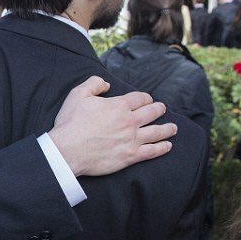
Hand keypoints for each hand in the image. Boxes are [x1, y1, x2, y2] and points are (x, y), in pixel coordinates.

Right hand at [48, 76, 175, 176]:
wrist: (67, 151)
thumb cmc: (71, 123)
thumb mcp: (78, 94)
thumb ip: (94, 83)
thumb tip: (106, 84)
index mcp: (119, 105)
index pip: (140, 98)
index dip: (145, 98)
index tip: (146, 100)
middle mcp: (130, 121)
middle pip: (153, 112)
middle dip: (159, 109)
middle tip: (162, 109)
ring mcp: (132, 139)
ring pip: (157, 132)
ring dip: (167, 128)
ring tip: (173, 128)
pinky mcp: (131, 156)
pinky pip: (152, 151)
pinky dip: (162, 148)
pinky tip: (167, 146)